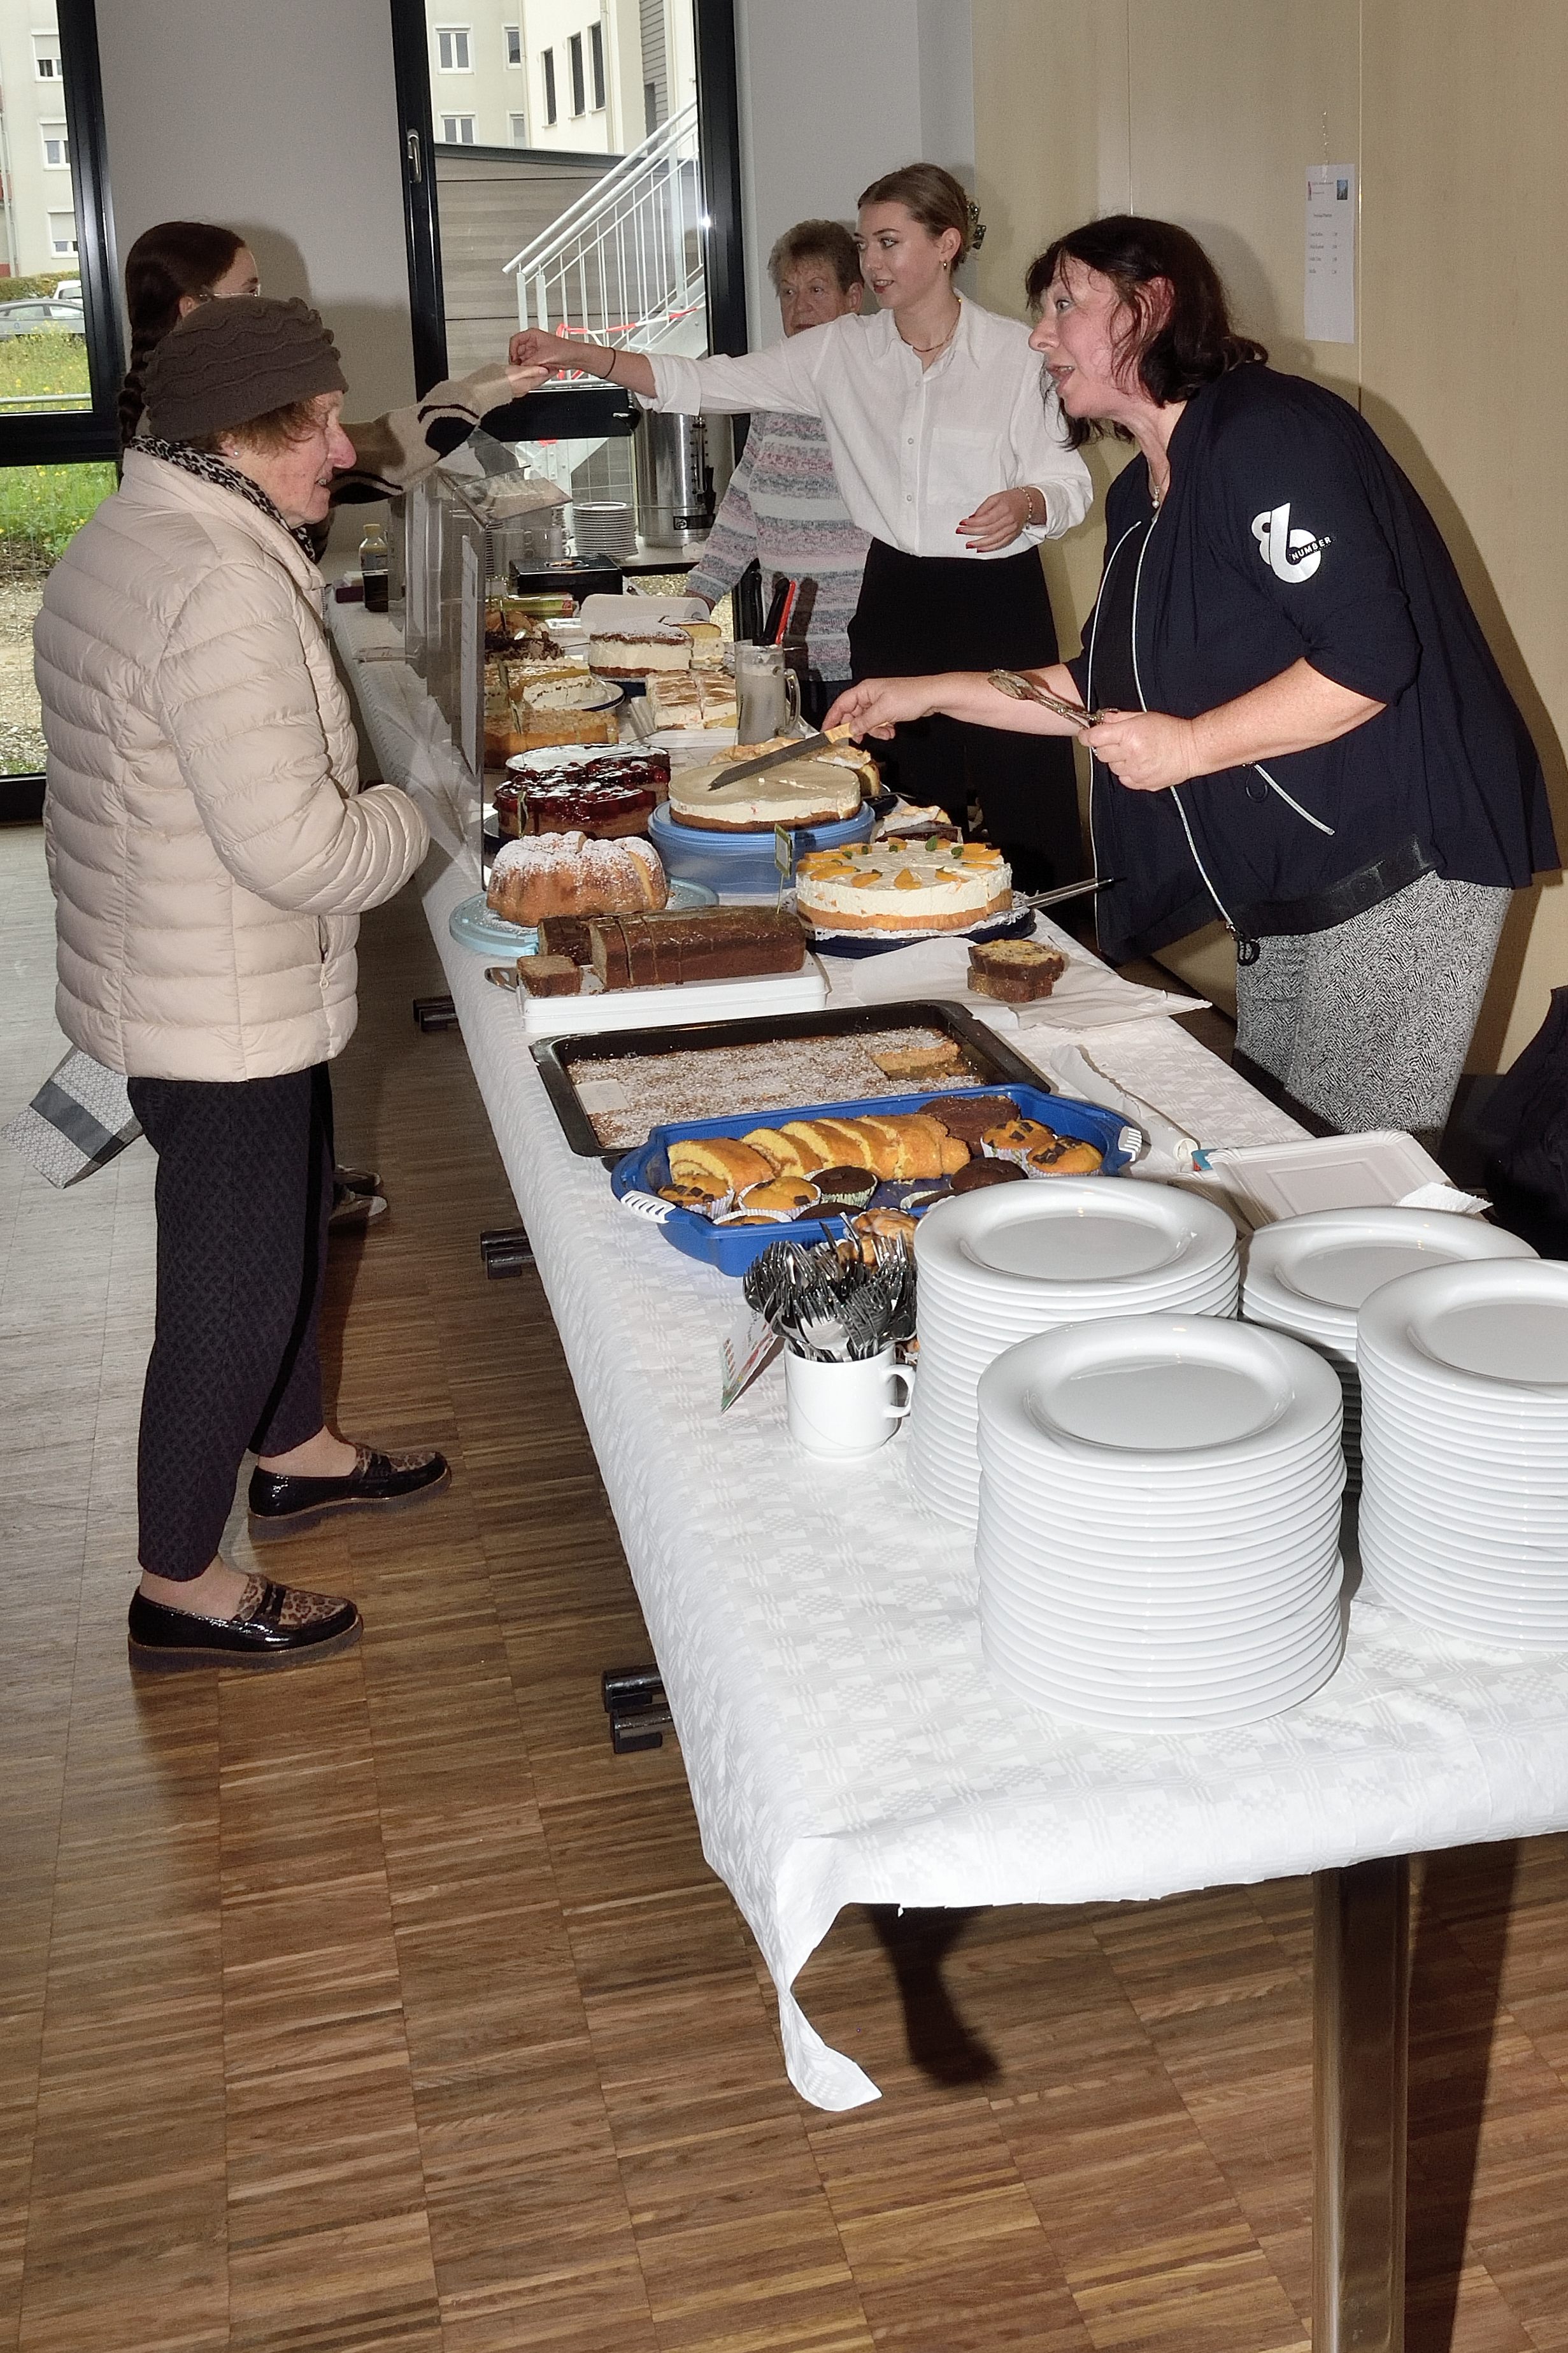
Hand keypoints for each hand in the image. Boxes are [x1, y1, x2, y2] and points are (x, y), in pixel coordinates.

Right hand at [503, 360, 549, 396]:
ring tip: (538, 366)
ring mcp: (519, 389)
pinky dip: (526, 374)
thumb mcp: (519, 372)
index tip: (553, 365)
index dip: (548, 369)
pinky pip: (523, 379)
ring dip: (534, 372)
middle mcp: (525, 388)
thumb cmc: (501, 380)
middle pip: (538, 378)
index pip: (543, 376)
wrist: (487, 388)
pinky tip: (524, 370)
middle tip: (548, 365)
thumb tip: (543, 369)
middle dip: (543, 371)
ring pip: (530, 378)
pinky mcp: (513, 387)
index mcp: (528, 383)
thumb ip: (532, 370)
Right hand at [509, 328, 585, 375]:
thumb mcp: (543, 356)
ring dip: (524, 366)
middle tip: (518, 368)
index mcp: (532, 334)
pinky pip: (529, 365)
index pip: (515, 340)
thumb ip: (530, 363)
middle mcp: (532, 342)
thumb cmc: (564, 350)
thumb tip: (521, 369)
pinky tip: (532, 372)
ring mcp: (535, 351)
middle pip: (517, 351)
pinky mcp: (538, 359)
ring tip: (526, 371)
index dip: (512, 351)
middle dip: (518, 361)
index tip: (513, 360)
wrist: (574, 357)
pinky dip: (529, 369)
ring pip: (523, 359)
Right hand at [824, 676, 938, 738]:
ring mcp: (879, 702)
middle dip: (857, 728)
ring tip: (885, 733)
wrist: (932, 696)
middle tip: (858, 739)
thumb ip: (864, 722)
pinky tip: (891, 730)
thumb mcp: (883, 712)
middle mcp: (870, 695)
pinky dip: (883, 729)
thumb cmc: (910, 696)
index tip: (827, 732)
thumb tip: (850, 730)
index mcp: (864, 690)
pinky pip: (878, 722)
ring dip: (874, 730)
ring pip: (866, 721)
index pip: (841, 704)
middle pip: (853, 715)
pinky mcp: (888, 709)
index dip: (832, 719)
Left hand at [957, 487, 1033, 551]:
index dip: (973, 522)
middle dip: (972, 532)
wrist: (1028, 503)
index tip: (962, 523)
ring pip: (994, 540)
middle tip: (961, 532)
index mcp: (1004, 508)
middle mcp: (1009, 520)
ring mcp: (1012, 529)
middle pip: (988, 530)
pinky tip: (980, 549)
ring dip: (980, 544)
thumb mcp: (995, 497)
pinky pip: (1000, 544)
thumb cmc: (1010, 499)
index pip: (986, 518)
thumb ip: (983, 508)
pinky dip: (990, 548)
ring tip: (968, 544)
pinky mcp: (1013, 535)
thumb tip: (972, 518)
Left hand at [1080, 709, 1200, 792]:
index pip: (1096, 737)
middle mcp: (1130, 754)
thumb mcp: (1144, 717)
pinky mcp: (1142, 783)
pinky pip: (1124, 779)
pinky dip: (1127, 773)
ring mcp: (1136, 771)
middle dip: (1105, 747)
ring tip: (1133, 753)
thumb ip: (1121, 718)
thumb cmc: (1171, 730)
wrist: (1193, 749)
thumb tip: (1103, 719)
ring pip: (1112, 768)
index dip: (1087, 736)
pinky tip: (1138, 764)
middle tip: (1117, 742)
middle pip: (1101, 754)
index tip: (1085, 735)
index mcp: (1129, 734)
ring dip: (1117, 760)